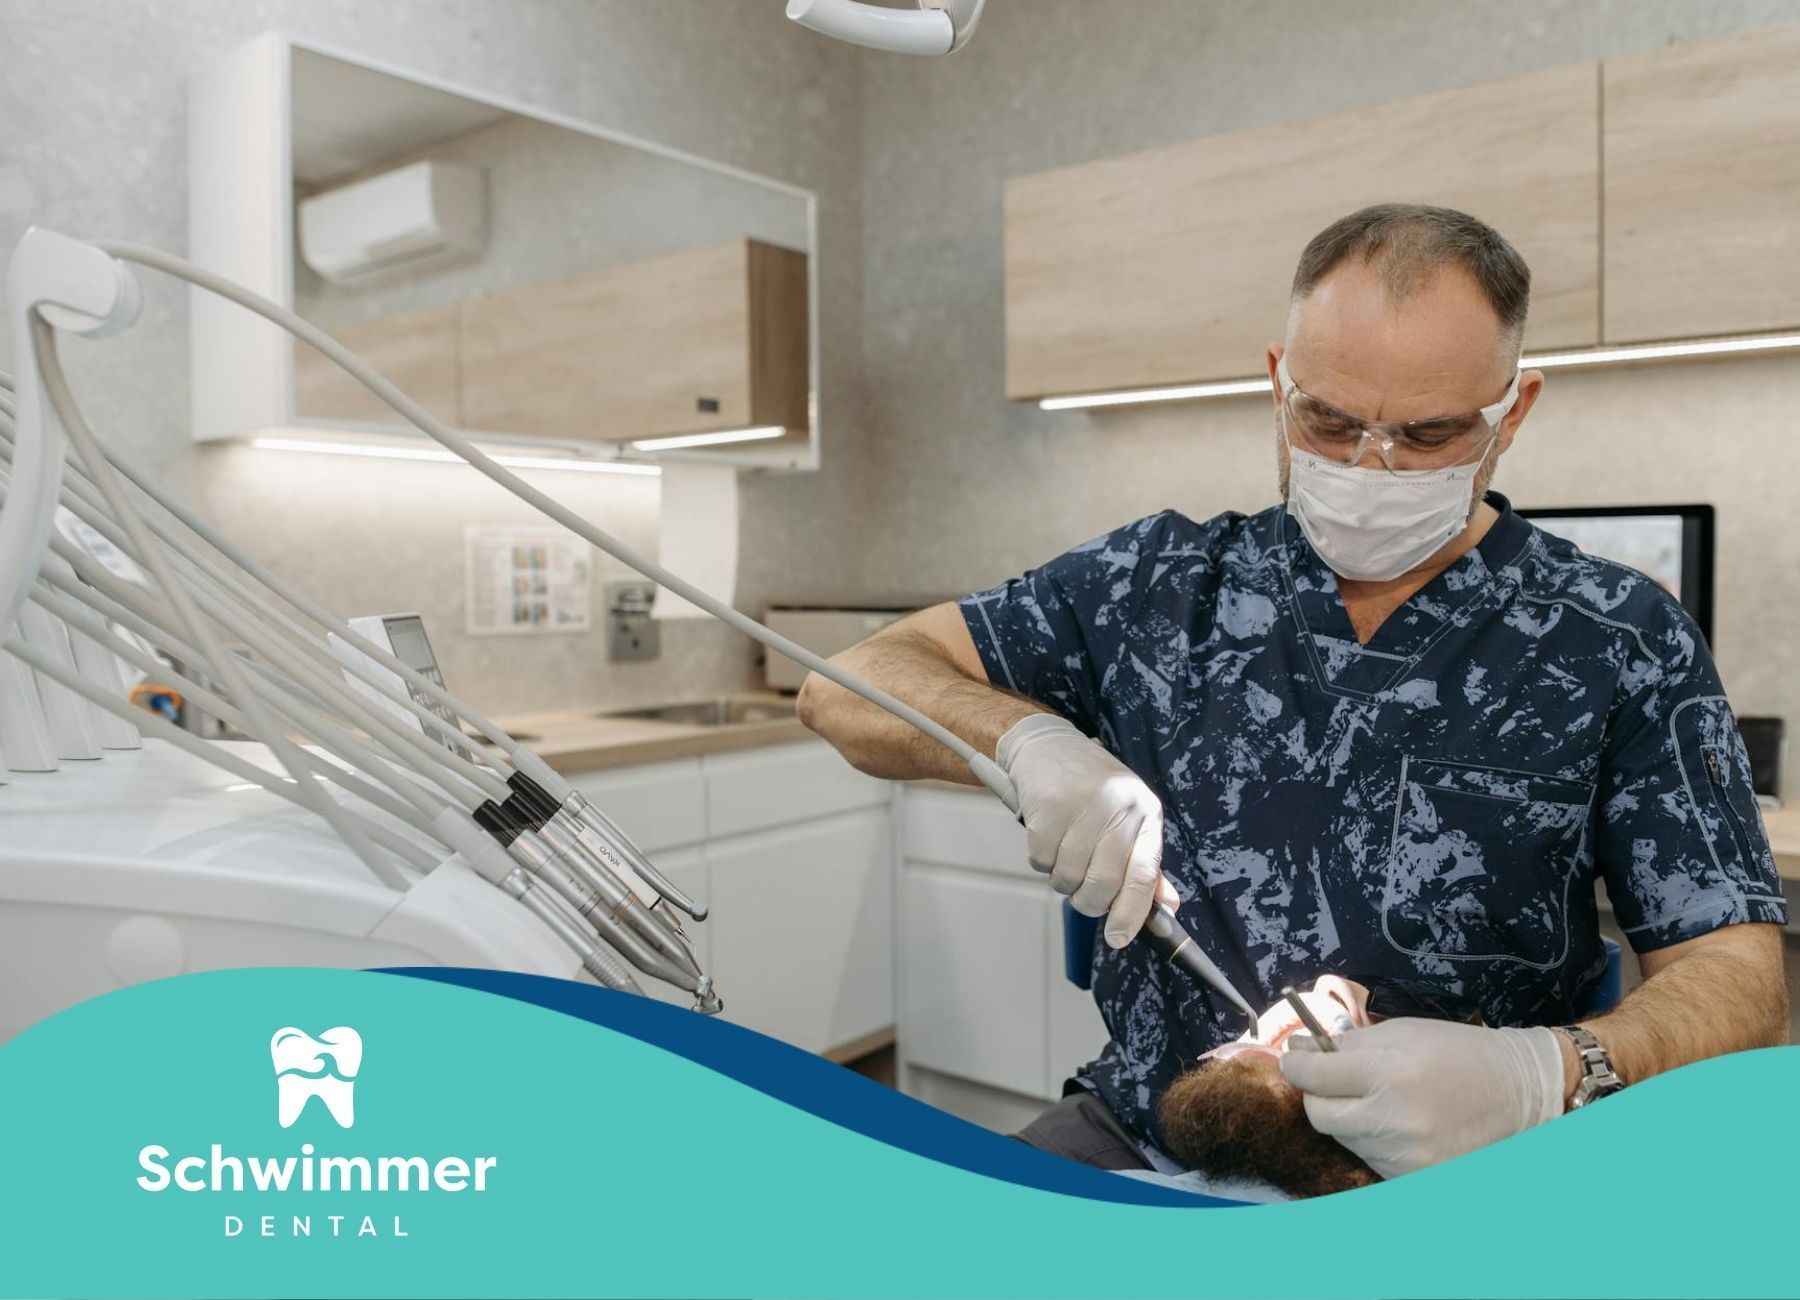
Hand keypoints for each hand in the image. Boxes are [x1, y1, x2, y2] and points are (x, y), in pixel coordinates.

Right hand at [995, 713, 1176, 945]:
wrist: (1049, 745)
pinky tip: (1047, 837)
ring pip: (1068, 878)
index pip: (1144, 874)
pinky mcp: (1047, 808)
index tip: (1118, 939)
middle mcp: (1118, 808)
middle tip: (1081, 893)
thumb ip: (1146, 862)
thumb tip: (1168, 907)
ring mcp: (1082, 807)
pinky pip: (1041, 862)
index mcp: (1145, 813)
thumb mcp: (1129, 817)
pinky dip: (1041, 861)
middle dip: (1089, 902)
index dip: (1132, 913)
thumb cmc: (1093, 787)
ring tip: (1064, 853)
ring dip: (1062, 879)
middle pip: (1103, 884)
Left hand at [1278, 1017, 1564, 1178]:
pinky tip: (1395, 1122)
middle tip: (1332, 1078)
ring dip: (1348, 1117)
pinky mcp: (1415, 1180)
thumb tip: (1299, 1051)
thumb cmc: (1459, 1053)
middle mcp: (1395, 1123)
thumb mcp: (1403, 1032)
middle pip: (1320, 1115)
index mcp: (1391, 1076)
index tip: (1295, 1057)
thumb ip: (1348, 1044)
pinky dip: (1371, 1140)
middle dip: (1317, 1094)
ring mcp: (1405, 1158)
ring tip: (1379, 1098)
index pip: (1313, 1076)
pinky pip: (1370, 1159)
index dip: (1296, 1064)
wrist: (1519, 1095)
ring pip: (1344, 1138)